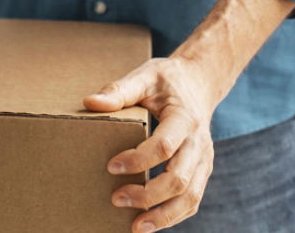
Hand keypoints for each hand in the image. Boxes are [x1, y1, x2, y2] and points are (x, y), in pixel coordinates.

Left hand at [83, 0, 294, 231]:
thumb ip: (119, 90)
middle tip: (115, 198)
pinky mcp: (201, 171)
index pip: (165, 146)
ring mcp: (203, 160)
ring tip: (134, 226)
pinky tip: (149, 223)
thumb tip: (90, 103)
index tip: (111, 167)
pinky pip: (192, 200)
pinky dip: (173, 216)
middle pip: (179, 178)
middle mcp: (199, 143)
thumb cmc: (167, 80)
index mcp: (185, 118)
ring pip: (190, 197)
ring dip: (163, 215)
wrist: (199, 83)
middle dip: (148, 194)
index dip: (139, 160)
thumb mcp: (144, 76)